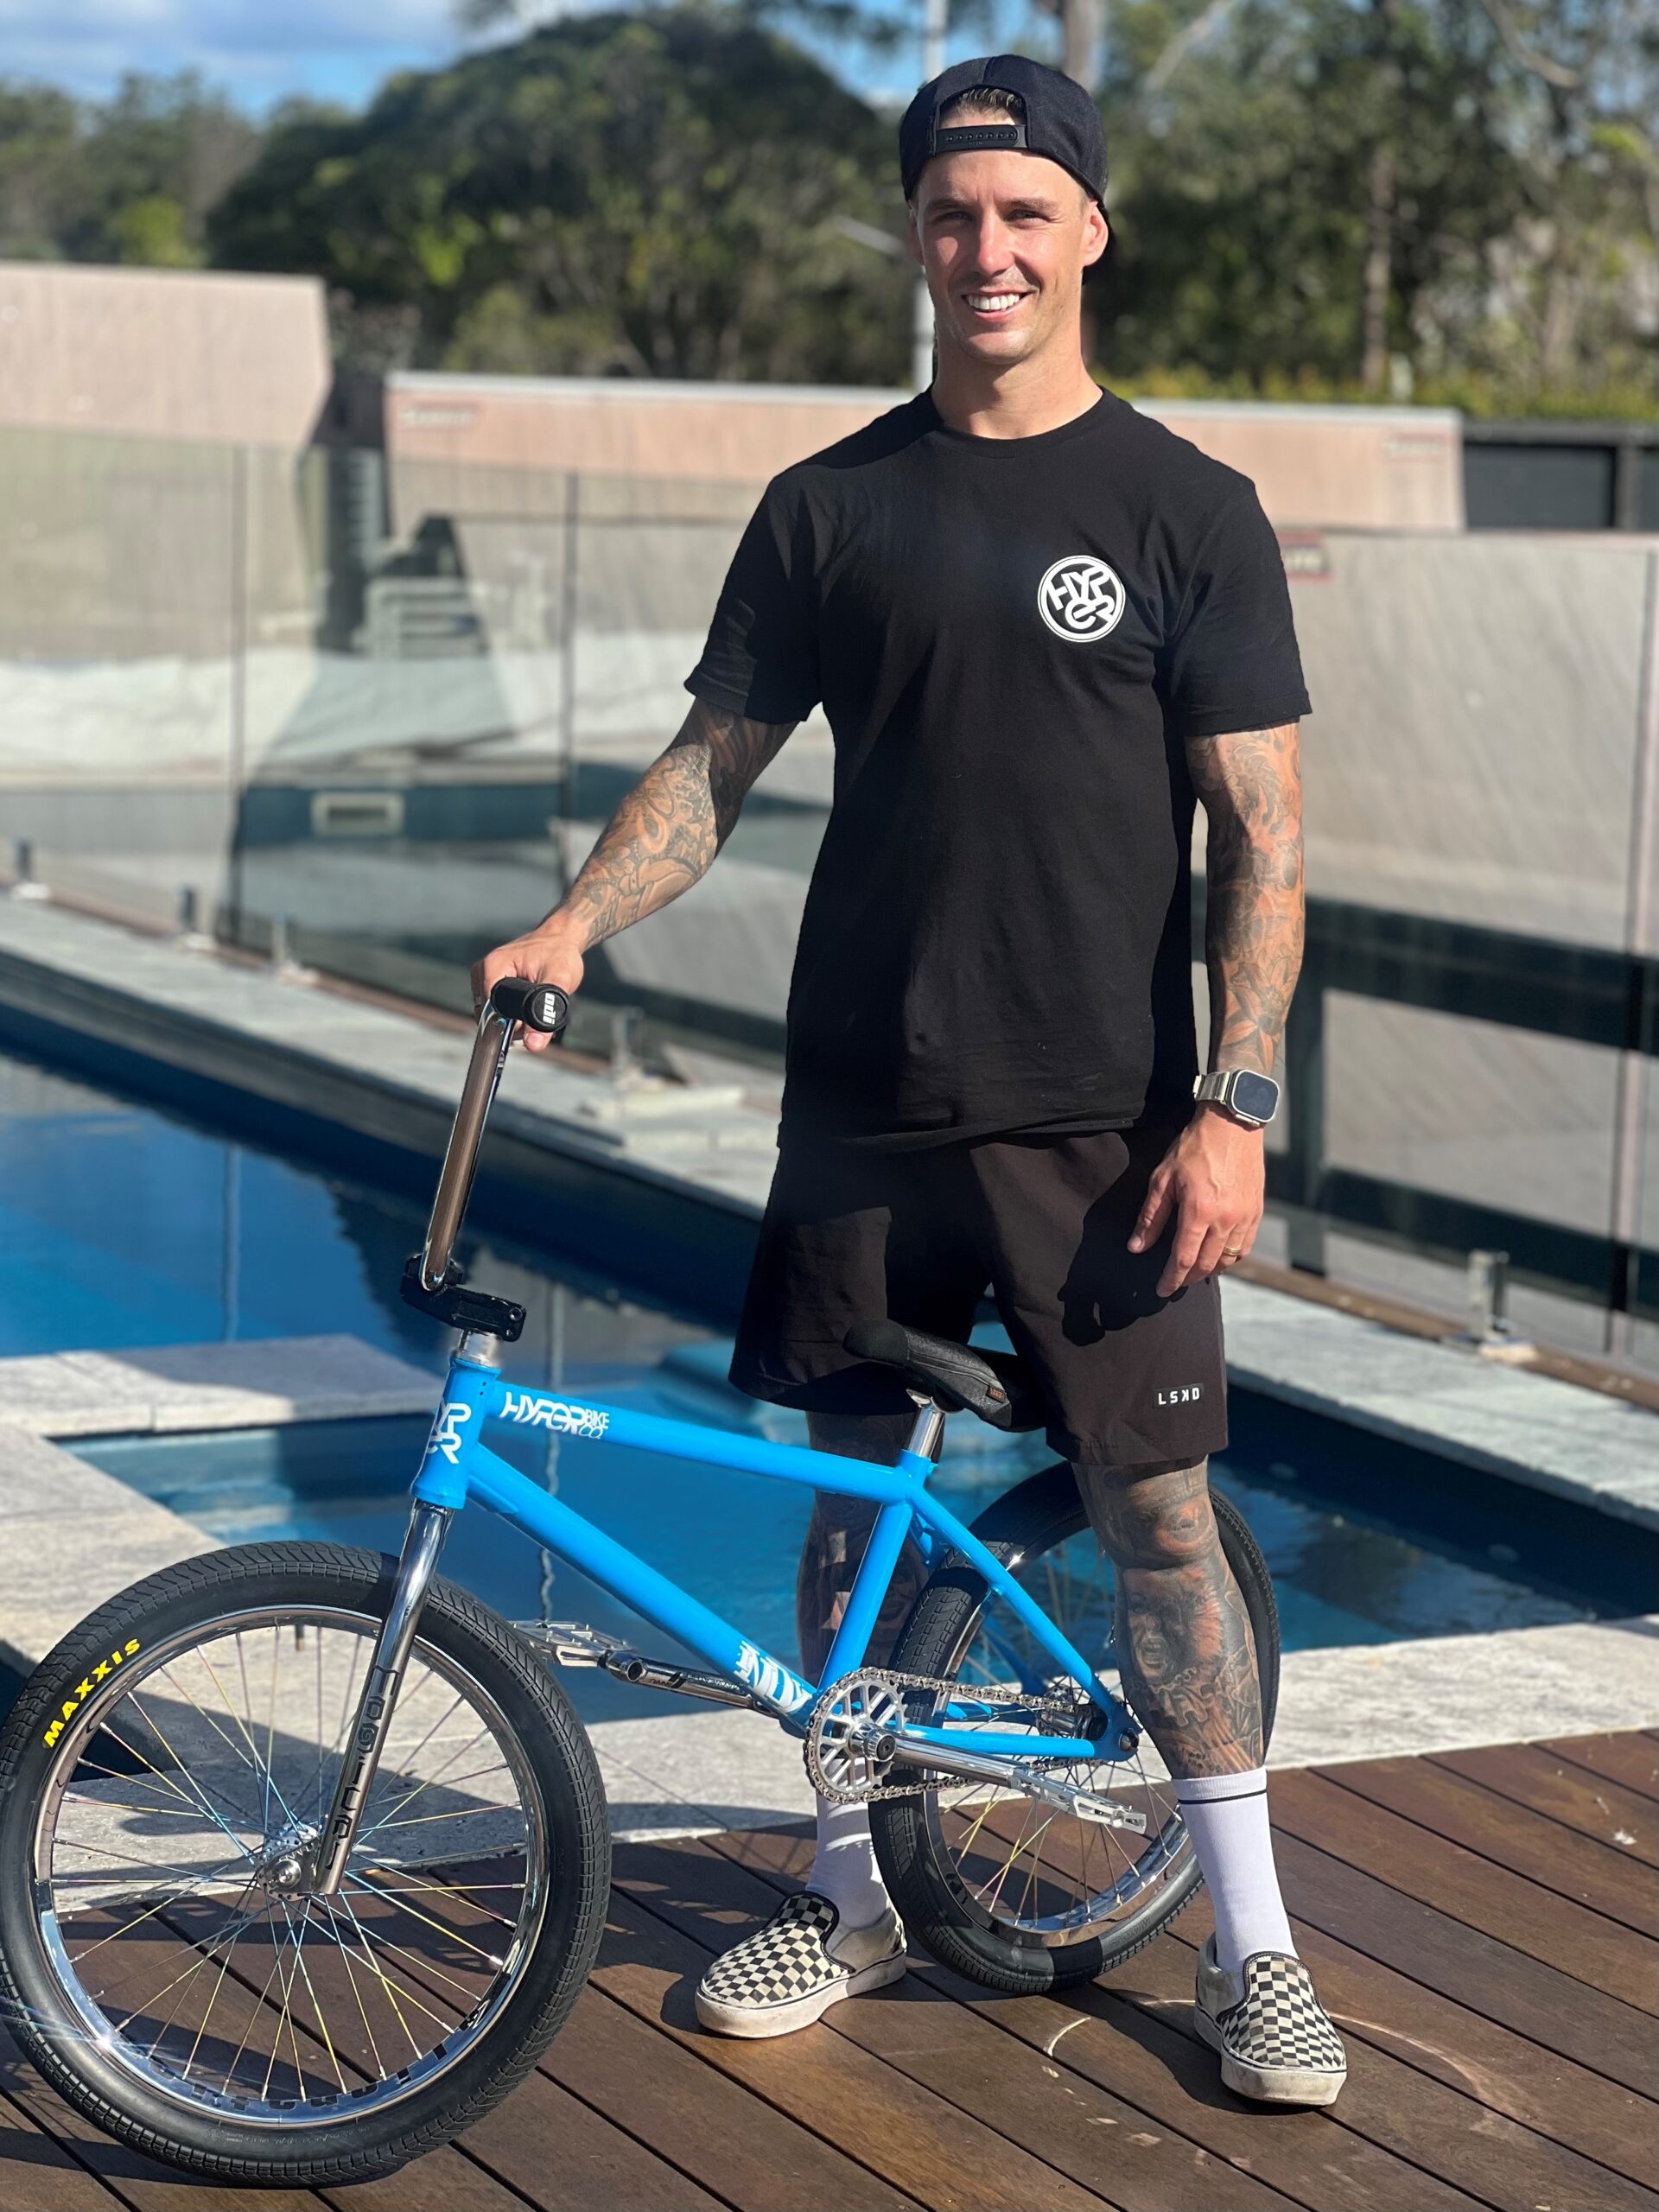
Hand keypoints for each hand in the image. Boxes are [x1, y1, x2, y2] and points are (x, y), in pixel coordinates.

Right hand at [470, 926, 583, 1054]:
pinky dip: (512, 1013)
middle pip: (489, 1016)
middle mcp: (482, 971)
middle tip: (539, 1015)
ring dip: (514, 1020)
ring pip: (492, 1015)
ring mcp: (483, 977)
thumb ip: (547, 1016)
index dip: (507, 1027)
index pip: (489, 1012)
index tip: (528, 1030)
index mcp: (493, 966)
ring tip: (536, 1005)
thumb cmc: (560, 953)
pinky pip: (496, 1008)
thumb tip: (533, 1045)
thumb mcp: (559, 984)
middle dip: (513, 1024)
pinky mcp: (490, 983)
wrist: (561, 938)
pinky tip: (528, 1005)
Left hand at [1127, 1106, 1264, 1296]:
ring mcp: (1245, 1217)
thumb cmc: (1194, 1147)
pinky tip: (1218, 1257)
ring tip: (1194, 1272)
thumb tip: (1137, 1247)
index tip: (1161, 1290)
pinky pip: (1244, 1246)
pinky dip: (1231, 1258)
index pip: (1183, 1259)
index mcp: (1199, 1211)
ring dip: (1209, 1271)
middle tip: (1175, 1283)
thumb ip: (1151, 1217)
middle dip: (1188, 1279)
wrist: (1232, 1123)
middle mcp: (1225, 1219)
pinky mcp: (1256, 1211)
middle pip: (1206, 1264)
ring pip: (1227, 1259)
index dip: (1171, 1279)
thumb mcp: (1163, 1179)